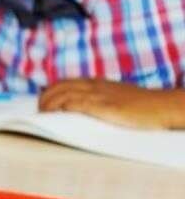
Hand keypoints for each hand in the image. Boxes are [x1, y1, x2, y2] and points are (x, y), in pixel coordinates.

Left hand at [38, 79, 183, 128]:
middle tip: (38, 111)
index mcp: (96, 83)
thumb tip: (78, 109)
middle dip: (44, 98)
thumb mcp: (115, 97)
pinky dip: (63, 108)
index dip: (49, 92)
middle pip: (59, 87)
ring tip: (42, 115)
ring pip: (64, 94)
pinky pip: (76, 104)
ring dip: (49, 105)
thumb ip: (97, 99)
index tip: (41, 103)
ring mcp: (99, 95)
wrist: (161, 106)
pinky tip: (56, 115)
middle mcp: (94, 86)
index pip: (64, 82)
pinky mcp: (104, 106)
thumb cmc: (140, 106)